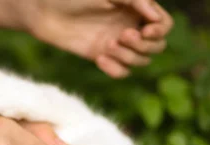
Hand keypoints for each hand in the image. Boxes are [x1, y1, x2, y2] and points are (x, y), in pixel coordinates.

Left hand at [18, 0, 173, 77]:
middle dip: (143, 44)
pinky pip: (121, 72)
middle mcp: (130, 27)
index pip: (164, 25)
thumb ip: (134, 0)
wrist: (46, 12)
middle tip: (122, 35)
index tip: (146, 29)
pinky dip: (115, 69)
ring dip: (128, 56)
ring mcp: (117, 44)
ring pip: (140, 61)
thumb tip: (155, 17)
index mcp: (136, 9)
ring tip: (108, 45)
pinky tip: (99, 58)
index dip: (160, 30)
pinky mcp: (103, 57)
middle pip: (156, 47)